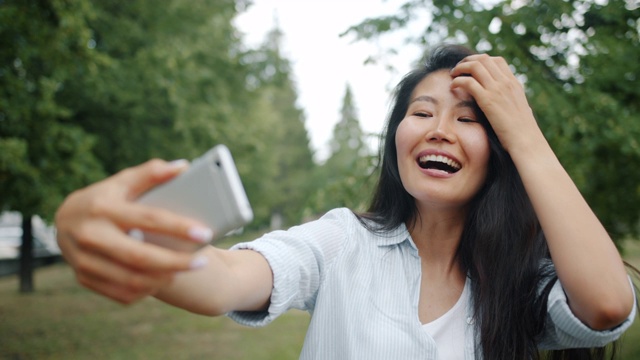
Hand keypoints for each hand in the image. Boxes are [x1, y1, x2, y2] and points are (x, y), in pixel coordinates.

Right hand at [55, 159, 211, 303]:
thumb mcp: (123, 181)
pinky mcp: (84, 278)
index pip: (148, 219)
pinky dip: (146, 290)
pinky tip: (161, 278)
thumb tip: (183, 166)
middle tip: (202, 263)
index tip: (205, 233)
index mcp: (103, 208)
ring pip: (132, 280)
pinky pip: (122, 293)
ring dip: (163, 278)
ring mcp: (84, 260)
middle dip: (176, 262)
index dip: (179, 227)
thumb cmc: (105, 197)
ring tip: (183, 269)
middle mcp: (90, 235)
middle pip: (140, 257)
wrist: (66, 219)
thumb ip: (151, 173)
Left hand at [449, 54, 542, 152]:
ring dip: (460, 68)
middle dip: (467, 61)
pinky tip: (452, 87)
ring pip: (475, 66)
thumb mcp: (520, 109)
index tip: (471, 68)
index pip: (497, 60)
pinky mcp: (487, 100)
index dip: (481, 60)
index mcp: (514, 83)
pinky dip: (457, 81)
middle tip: (458, 69)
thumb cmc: (522, 131)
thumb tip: (507, 102)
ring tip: (452, 75)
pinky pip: (468, 82)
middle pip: (484, 59)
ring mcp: (497, 90)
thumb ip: (511, 101)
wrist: (525, 140)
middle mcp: (506, 82)